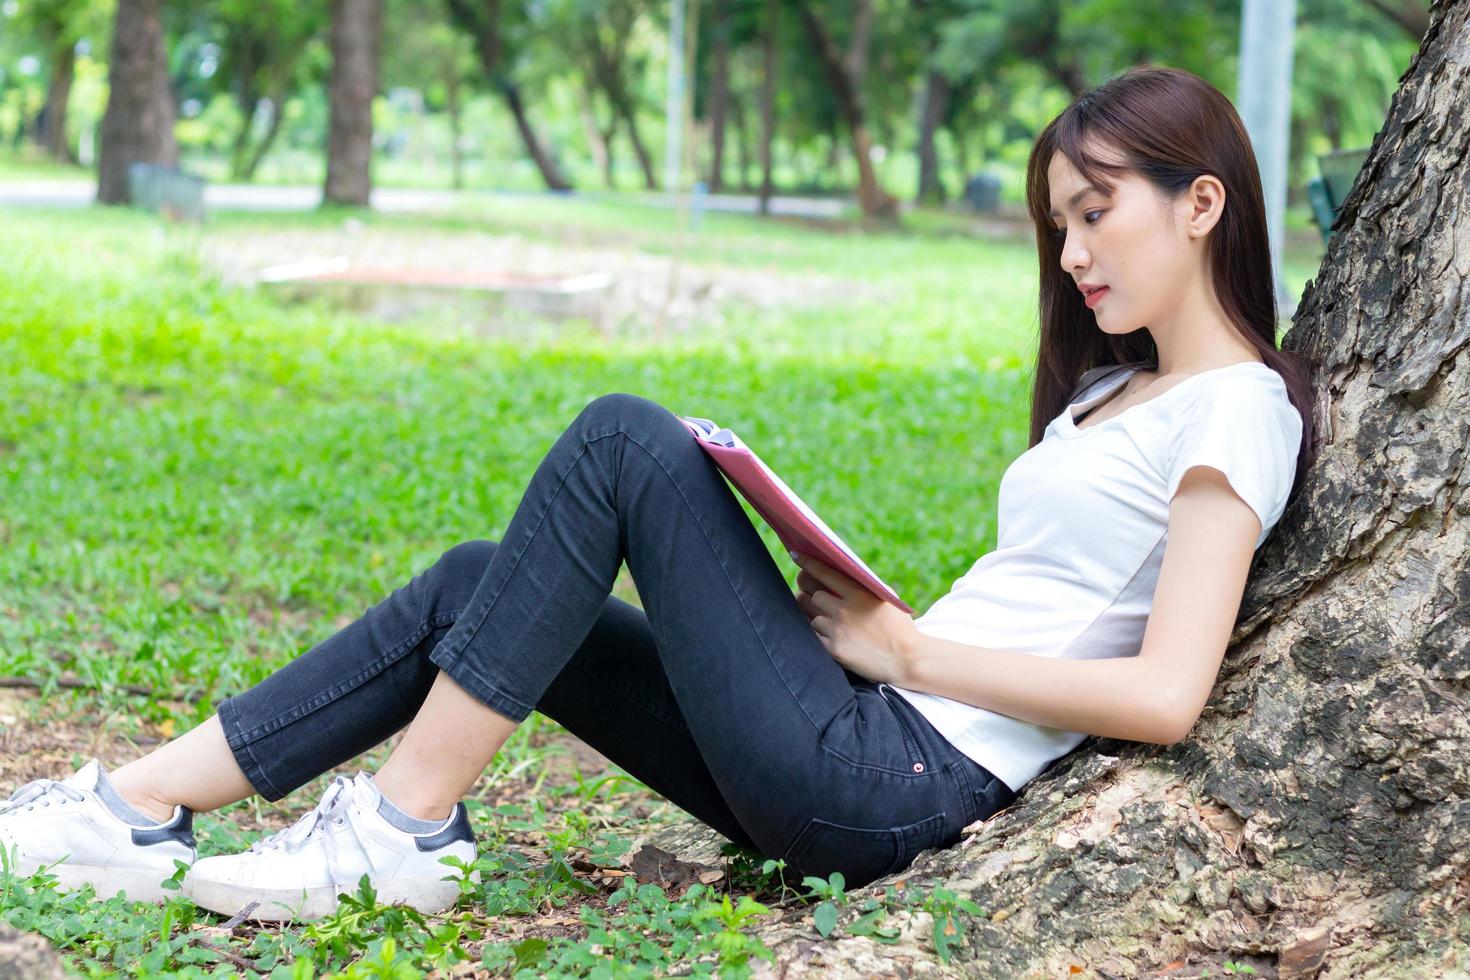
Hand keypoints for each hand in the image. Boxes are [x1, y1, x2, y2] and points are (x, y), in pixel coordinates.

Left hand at [790, 550, 917, 685]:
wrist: (907, 659)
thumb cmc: (898, 626)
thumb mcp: (885, 598)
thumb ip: (863, 585)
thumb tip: (838, 572)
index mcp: (858, 594)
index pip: (824, 573)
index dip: (807, 563)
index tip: (795, 554)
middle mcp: (845, 610)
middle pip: (813, 596)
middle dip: (811, 595)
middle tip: (810, 594)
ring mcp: (838, 631)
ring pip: (812, 618)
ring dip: (818, 618)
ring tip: (830, 621)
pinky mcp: (834, 650)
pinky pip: (815, 637)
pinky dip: (821, 636)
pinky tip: (832, 637)